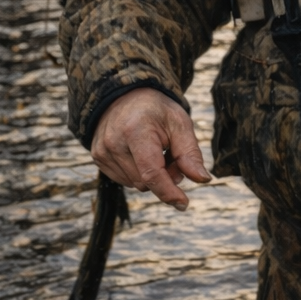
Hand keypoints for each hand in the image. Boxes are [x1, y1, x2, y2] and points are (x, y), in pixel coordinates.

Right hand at [90, 87, 210, 208]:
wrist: (125, 95)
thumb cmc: (156, 110)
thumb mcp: (180, 123)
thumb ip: (190, 153)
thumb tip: (203, 179)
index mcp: (136, 130)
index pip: (151, 172)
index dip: (168, 191)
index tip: (183, 204)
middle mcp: (114, 142)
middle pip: (146, 182)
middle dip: (165, 177)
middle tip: (173, 156)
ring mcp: (102, 151)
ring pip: (136, 184)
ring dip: (151, 177)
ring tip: (156, 152)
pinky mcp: (97, 157)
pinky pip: (125, 180)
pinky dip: (138, 174)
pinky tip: (141, 155)